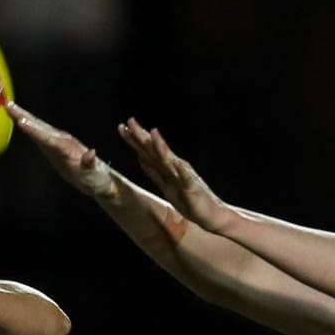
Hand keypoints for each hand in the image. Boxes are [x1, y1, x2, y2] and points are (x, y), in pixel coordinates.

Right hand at [7, 101, 118, 199]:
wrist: (99, 178)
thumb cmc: (95, 179)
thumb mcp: (93, 174)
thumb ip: (90, 164)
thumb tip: (91, 154)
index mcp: (67, 149)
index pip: (48, 139)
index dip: (34, 131)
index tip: (21, 122)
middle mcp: (61, 141)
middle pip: (40, 127)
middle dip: (24, 116)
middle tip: (8, 104)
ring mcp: (58, 141)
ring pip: (39, 126)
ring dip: (24, 116)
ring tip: (9, 106)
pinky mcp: (55, 144)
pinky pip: (39, 131)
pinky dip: (29, 123)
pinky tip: (19, 118)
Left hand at [117, 117, 229, 232]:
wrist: (212, 214)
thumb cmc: (189, 201)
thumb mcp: (165, 186)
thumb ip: (154, 172)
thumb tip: (140, 158)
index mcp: (166, 169)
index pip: (147, 152)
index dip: (134, 140)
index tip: (122, 127)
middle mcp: (174, 169)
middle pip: (154, 151)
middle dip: (142, 136)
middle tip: (129, 120)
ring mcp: (184, 177)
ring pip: (169, 160)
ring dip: (161, 146)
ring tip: (153, 132)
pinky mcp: (192, 189)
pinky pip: (186, 179)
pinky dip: (180, 169)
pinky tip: (175, 162)